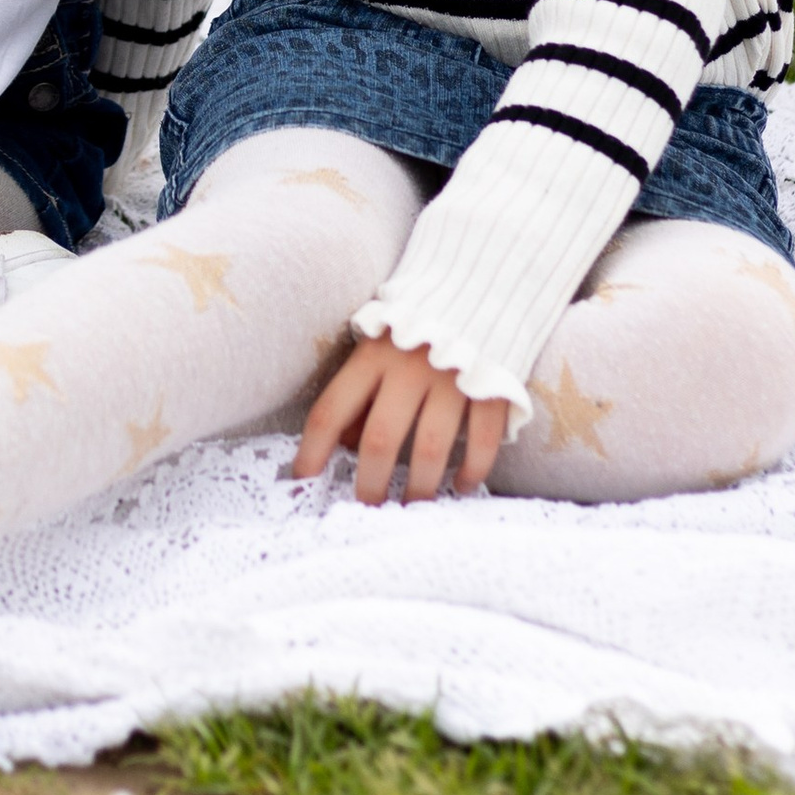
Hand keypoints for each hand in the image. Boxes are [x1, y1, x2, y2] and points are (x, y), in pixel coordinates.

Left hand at [292, 332, 510, 505]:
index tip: (302, 481)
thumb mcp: (377, 350)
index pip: (331, 410)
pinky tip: (462, 486)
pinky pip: (481, 441)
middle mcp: (408, 368)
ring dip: (419, 488)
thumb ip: (358, 395)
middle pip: (380, 440)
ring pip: (430, 449)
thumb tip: (340, 446)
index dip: (312, 450)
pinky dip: (472, 471)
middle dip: (370, 484)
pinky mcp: (492, 387)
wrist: (481, 284)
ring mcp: (452, 378)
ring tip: (412, 507)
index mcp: (371, 356)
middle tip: (367, 509)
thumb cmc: (416, 328)